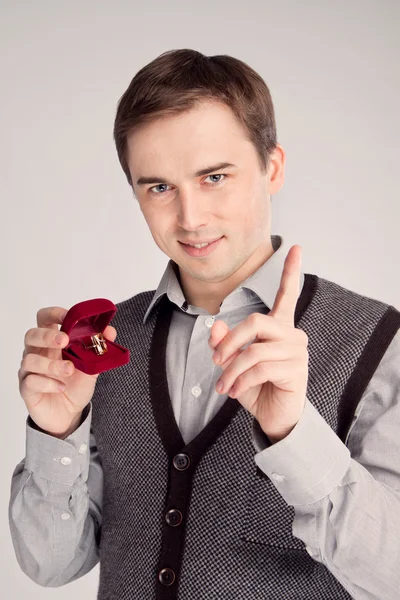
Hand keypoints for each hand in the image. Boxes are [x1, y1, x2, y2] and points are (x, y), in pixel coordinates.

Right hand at [18, 306, 116, 437]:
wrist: (69, 414)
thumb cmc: (75, 385)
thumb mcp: (92, 366)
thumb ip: (99, 348)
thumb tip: (110, 330)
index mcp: (52, 342)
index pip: (45, 319)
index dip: (53, 314)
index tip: (67, 316)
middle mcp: (38, 353)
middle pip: (31, 335)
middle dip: (47, 335)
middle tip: (64, 341)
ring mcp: (29, 371)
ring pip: (29, 359)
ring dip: (51, 364)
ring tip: (70, 370)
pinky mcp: (27, 388)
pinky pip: (30, 381)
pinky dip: (48, 383)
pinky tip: (61, 387)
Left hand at [208, 245, 308, 442]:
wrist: (274, 417)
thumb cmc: (256, 387)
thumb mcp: (234, 364)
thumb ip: (225, 343)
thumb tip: (216, 324)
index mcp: (280, 328)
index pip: (288, 295)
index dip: (291, 271)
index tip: (295, 247)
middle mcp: (292, 335)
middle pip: (256, 322)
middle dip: (230, 342)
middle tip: (216, 361)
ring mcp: (297, 352)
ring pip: (255, 350)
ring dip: (231, 370)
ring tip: (223, 386)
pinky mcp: (296, 370)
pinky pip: (260, 369)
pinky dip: (240, 381)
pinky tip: (234, 391)